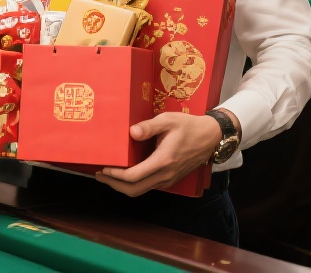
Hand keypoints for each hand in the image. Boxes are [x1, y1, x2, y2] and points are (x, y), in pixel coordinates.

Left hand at [95, 112, 221, 195]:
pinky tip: (125, 173)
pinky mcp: (170, 179)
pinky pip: (148, 186)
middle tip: (99, 175)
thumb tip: (131, 132)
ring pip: (141, 190)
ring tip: (108, 174)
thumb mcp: (168, 120)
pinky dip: (133, 184)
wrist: (211, 137)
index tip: (102, 168)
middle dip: (114, 184)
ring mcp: (168, 180)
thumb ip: (149, 126)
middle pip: (134, 190)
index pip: (133, 176)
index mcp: (163, 161)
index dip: (115, 175)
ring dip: (123, 186)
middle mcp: (165, 175)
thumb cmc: (188, 126)